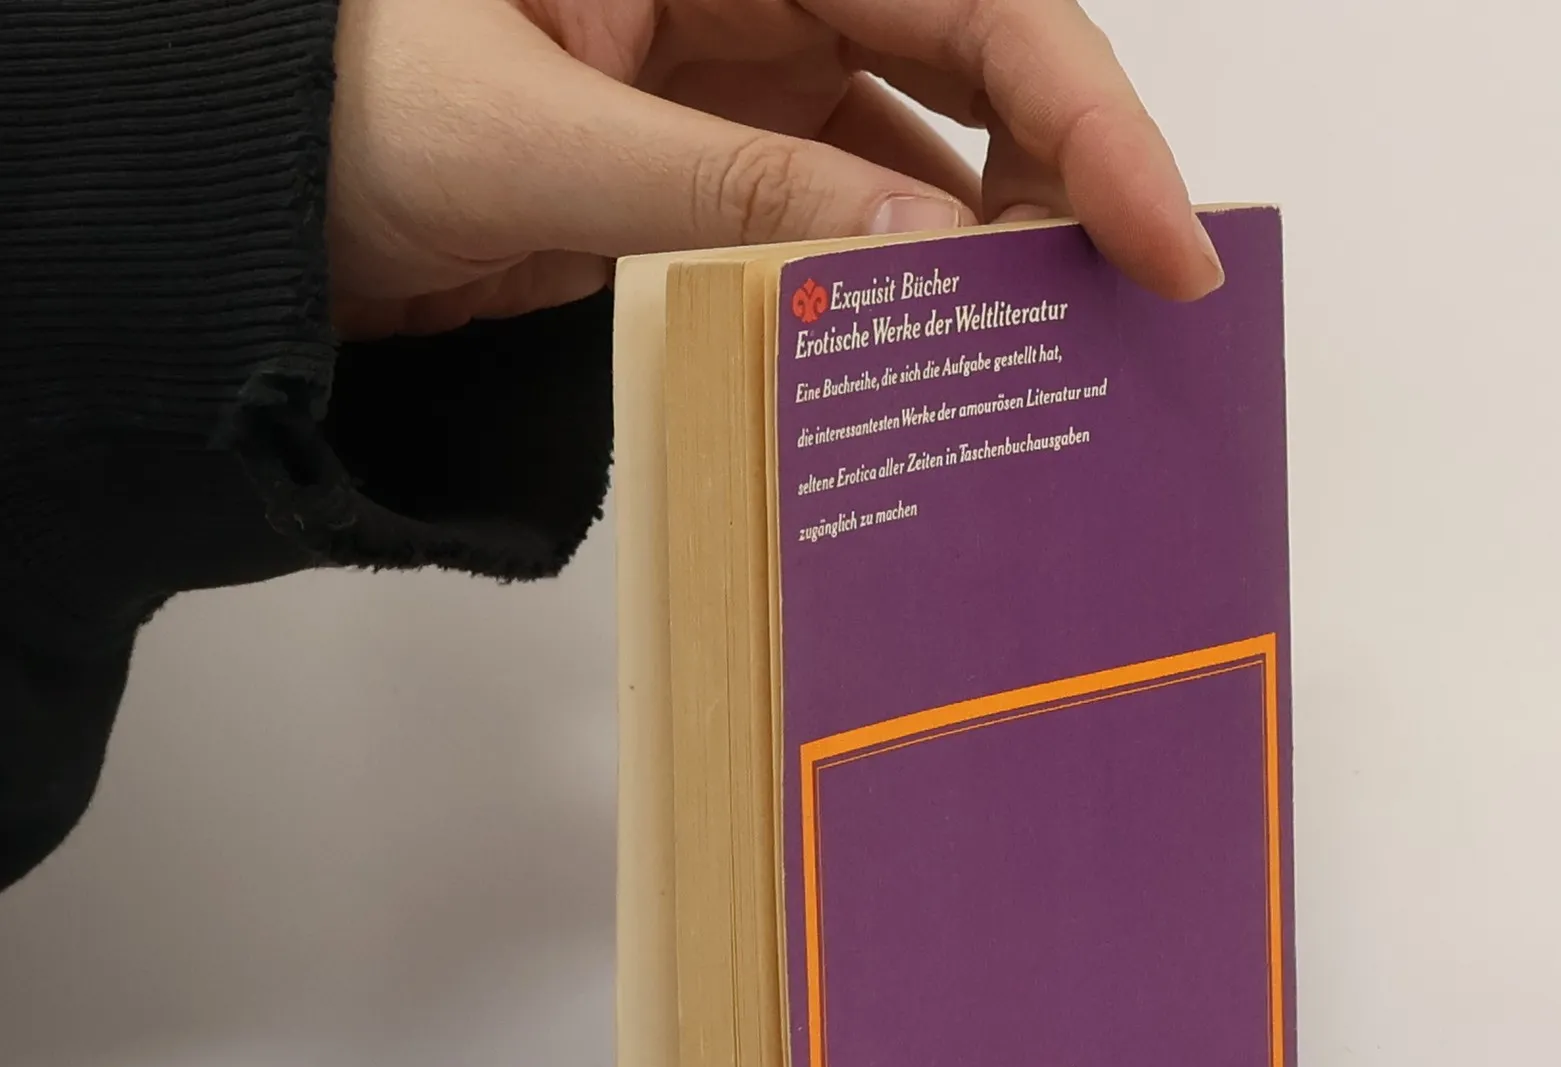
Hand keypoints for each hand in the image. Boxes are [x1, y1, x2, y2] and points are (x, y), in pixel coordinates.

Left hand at [327, 0, 1221, 337]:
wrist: (230, 195)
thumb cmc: (319, 108)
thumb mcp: (532, 139)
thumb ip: (732, 188)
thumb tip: (926, 241)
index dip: (1083, 109)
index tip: (1162, 232)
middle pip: (974, 58)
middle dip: (1067, 177)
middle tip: (1139, 309)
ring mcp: (738, 74)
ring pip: (924, 142)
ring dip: (994, 241)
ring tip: (1058, 346)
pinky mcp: (714, 163)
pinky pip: (846, 209)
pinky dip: (900, 276)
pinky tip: (941, 342)